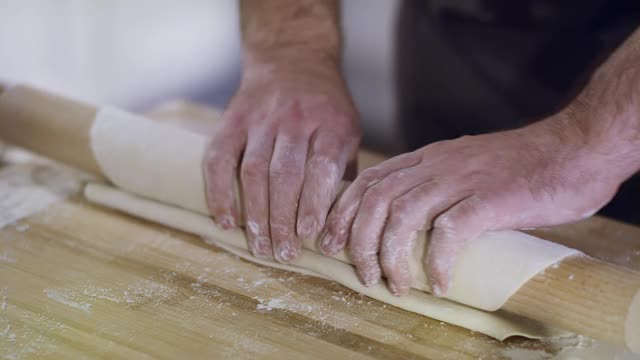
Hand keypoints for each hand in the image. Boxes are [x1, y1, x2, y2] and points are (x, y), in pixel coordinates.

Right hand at [204, 53, 359, 261]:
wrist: (293, 59)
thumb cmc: (326, 107)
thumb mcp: (347, 129)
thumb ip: (343, 170)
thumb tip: (343, 221)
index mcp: (330, 124)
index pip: (321, 167)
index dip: (313, 202)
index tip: (309, 234)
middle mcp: (294, 120)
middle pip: (285, 175)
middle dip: (282, 219)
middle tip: (283, 254)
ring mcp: (260, 119)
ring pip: (253, 172)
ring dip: (254, 214)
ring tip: (259, 247)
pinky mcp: (232, 120)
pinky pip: (220, 159)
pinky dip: (220, 193)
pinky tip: (226, 221)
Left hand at [319, 115, 622, 295]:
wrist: (573, 148)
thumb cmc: (521, 165)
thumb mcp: (464, 165)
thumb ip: (436, 183)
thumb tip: (411, 220)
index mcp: (427, 158)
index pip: (369, 181)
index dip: (343, 213)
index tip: (333, 242)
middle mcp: (437, 165)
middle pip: (376, 200)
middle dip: (359, 241)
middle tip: (362, 274)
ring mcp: (462, 179)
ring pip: (403, 216)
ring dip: (391, 257)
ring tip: (396, 285)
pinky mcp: (491, 198)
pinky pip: (450, 231)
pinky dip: (436, 260)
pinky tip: (438, 283)